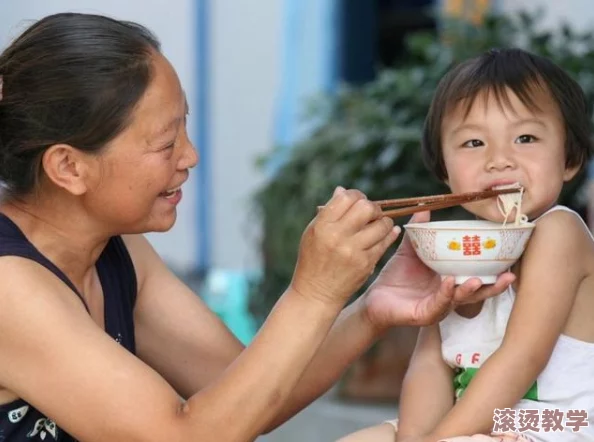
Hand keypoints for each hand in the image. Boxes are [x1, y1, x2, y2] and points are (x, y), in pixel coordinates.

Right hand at [290, 187, 399, 306]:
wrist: (316, 293)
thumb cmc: (313, 260)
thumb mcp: (312, 233)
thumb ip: (328, 212)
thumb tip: (342, 191)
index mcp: (322, 226)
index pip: (346, 198)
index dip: (356, 195)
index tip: (358, 201)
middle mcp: (337, 237)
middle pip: (366, 208)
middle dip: (372, 207)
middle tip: (371, 213)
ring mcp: (353, 251)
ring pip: (381, 224)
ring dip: (383, 221)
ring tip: (378, 224)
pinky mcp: (366, 264)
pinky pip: (385, 242)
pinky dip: (389, 234)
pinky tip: (388, 232)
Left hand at [363, 211, 514, 328]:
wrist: (374, 299)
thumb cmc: (396, 278)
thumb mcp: (410, 252)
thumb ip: (420, 232)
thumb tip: (425, 209)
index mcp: (450, 280)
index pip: (477, 276)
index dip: (494, 271)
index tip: (510, 259)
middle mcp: (449, 295)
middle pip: (477, 292)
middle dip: (494, 286)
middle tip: (510, 276)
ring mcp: (438, 307)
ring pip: (460, 300)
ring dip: (470, 290)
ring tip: (477, 280)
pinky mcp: (424, 315)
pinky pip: (438, 304)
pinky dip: (445, 293)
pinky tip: (449, 282)